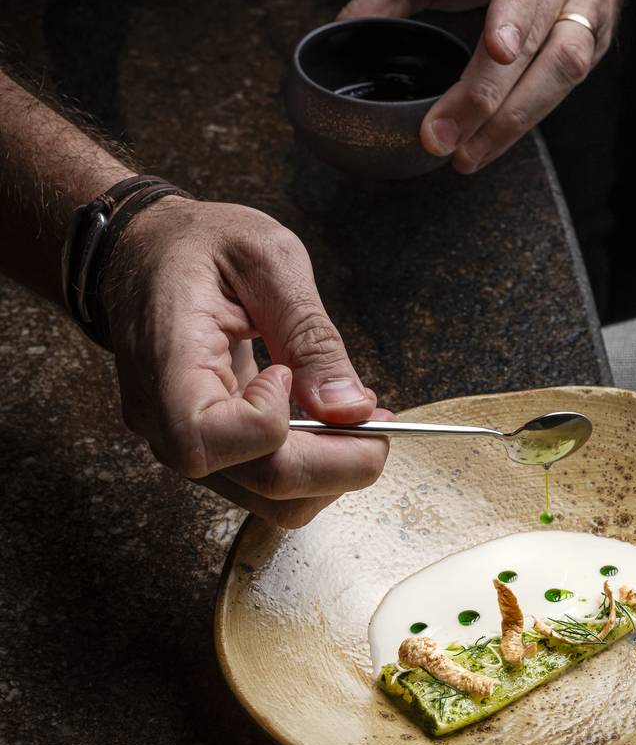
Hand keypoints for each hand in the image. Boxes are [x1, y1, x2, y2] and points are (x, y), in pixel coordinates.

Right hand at [101, 197, 389, 527]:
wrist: (145, 253)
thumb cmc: (198, 245)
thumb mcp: (267, 261)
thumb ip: (310, 336)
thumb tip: (351, 409)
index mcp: (165, 363)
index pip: (209, 439)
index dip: (270, 422)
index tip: (286, 372)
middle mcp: (163, 419)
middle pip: (257, 481)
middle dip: (337, 464)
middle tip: (381, 426)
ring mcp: (182, 441)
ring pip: (269, 499)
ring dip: (331, 473)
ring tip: (361, 425)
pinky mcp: (209, 449)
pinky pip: (266, 484)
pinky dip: (313, 467)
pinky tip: (332, 428)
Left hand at [339, 0, 622, 173]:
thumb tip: (340, 32)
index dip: (511, 15)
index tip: (496, 52)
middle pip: (539, 41)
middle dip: (489, 99)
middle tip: (445, 139)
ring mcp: (590, 3)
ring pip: (563, 70)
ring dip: (514, 123)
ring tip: (468, 155)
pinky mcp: (598, 35)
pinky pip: (568, 84)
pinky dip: (527, 117)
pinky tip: (492, 140)